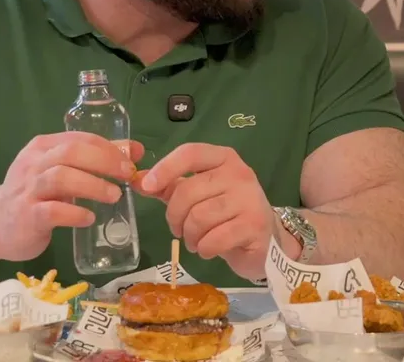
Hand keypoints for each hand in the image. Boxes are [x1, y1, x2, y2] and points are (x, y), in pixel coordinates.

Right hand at [0, 132, 143, 261]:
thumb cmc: (35, 195)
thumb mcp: (59, 171)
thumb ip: (91, 160)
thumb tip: (135, 150)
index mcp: (43, 147)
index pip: (80, 139)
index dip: (109, 147)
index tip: (132, 159)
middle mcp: (33, 164)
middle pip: (71, 152)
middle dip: (105, 161)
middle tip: (127, 175)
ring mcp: (27, 190)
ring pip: (61, 178)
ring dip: (93, 185)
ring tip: (114, 196)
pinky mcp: (26, 216)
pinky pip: (52, 211)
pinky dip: (75, 213)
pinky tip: (89, 218)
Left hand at [137, 144, 277, 280]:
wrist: (265, 240)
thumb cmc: (227, 215)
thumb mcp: (200, 196)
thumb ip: (170, 187)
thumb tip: (137, 181)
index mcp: (223, 159)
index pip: (190, 153)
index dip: (165, 168)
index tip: (147, 186)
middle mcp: (239, 173)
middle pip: (189, 191)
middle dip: (174, 216)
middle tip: (177, 230)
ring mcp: (249, 198)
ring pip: (199, 217)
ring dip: (189, 236)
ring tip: (195, 241)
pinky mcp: (254, 225)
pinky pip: (214, 238)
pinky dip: (204, 249)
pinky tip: (209, 249)